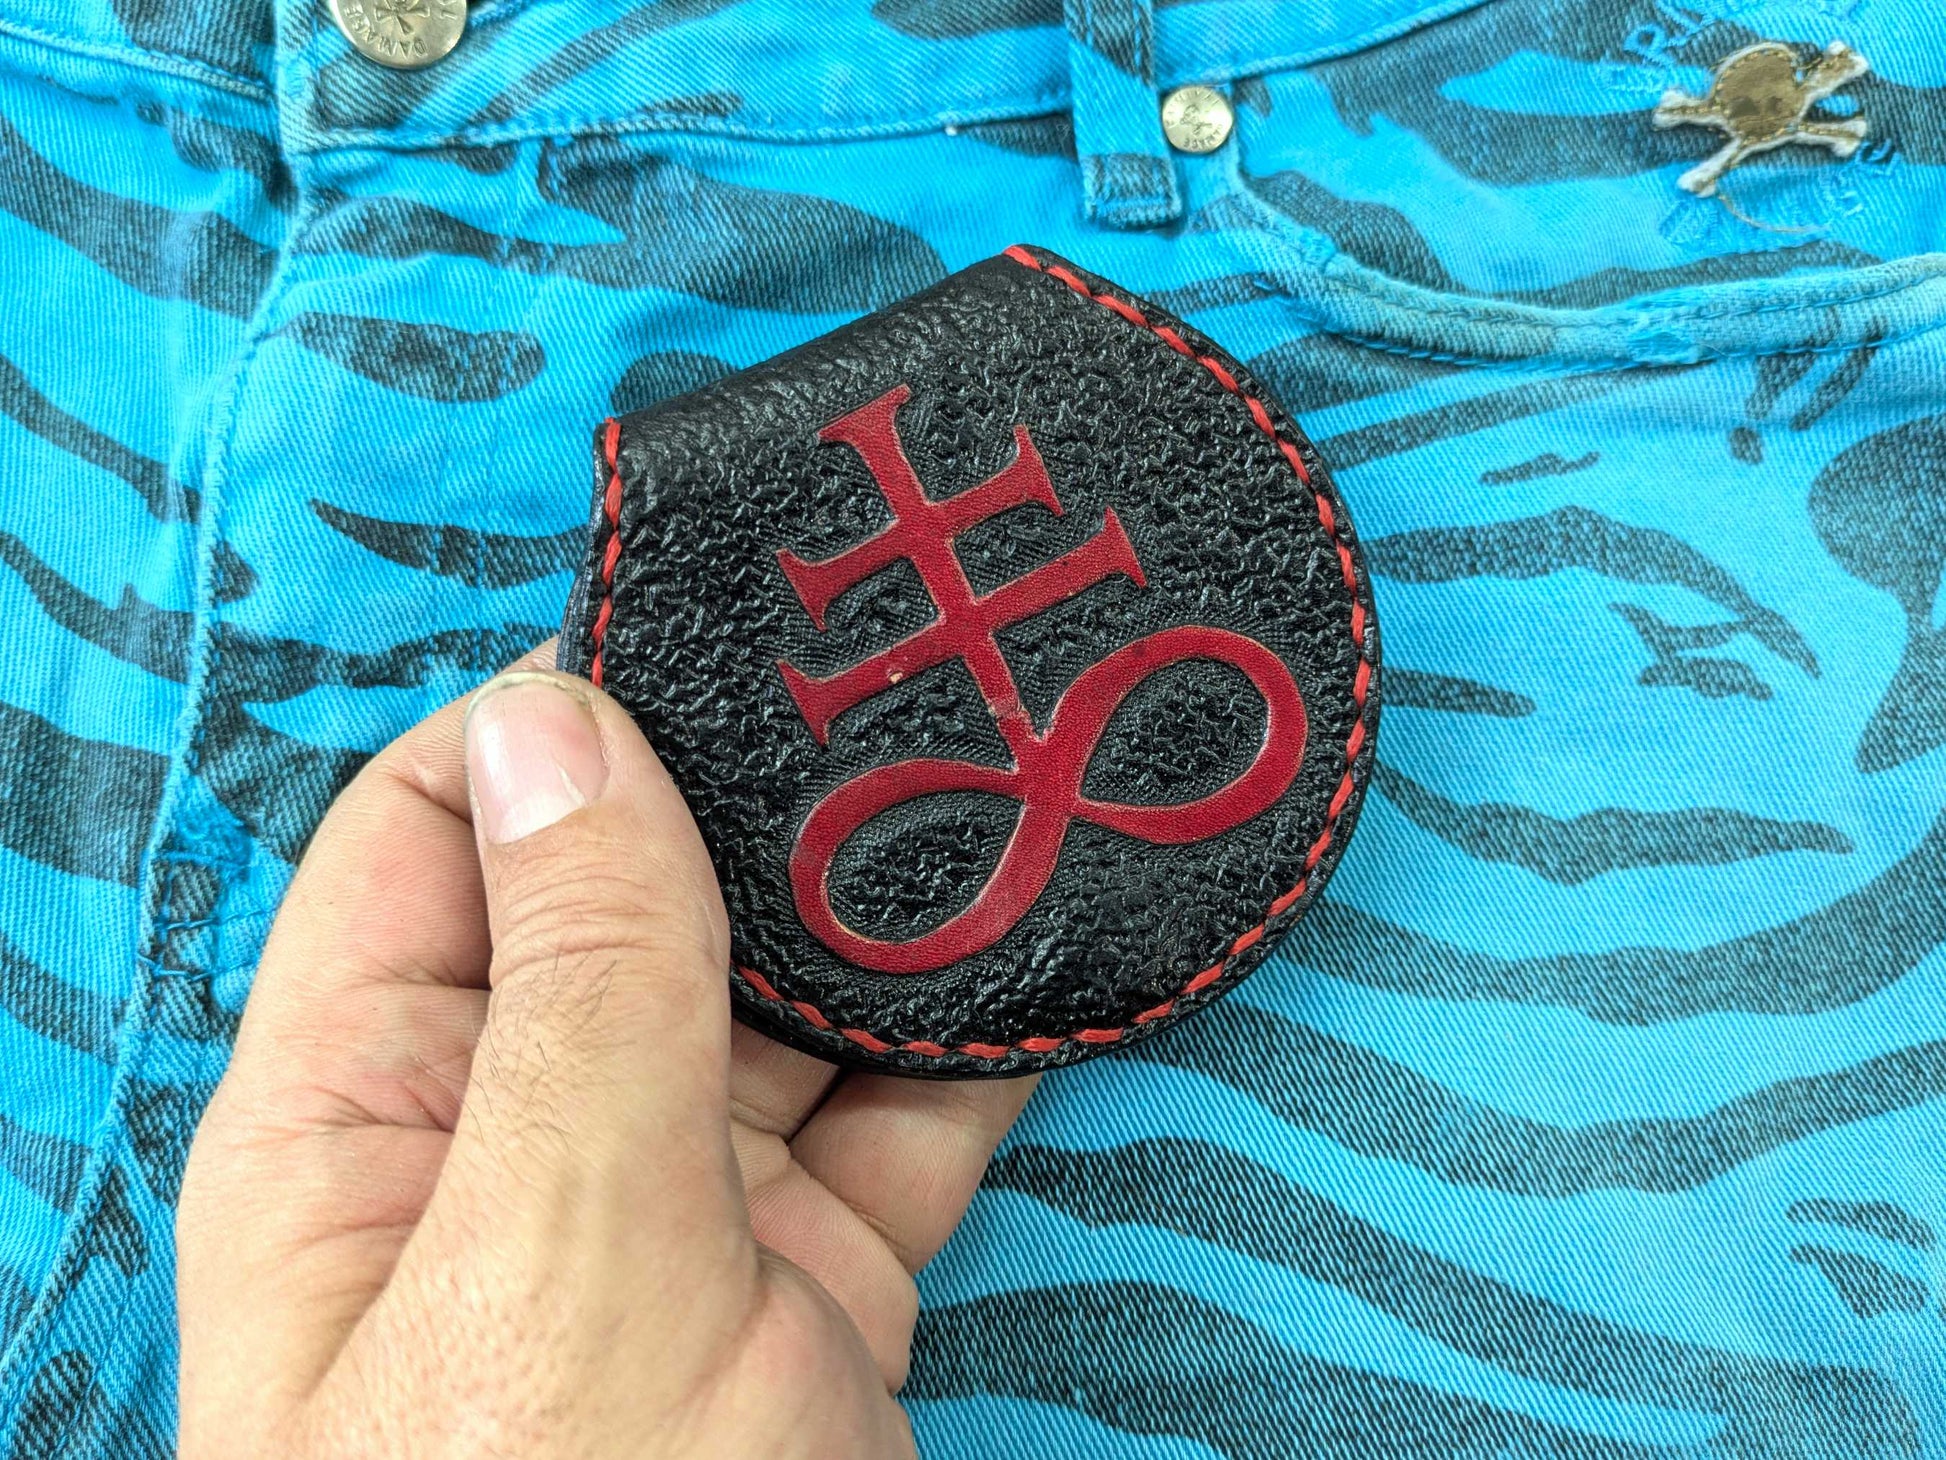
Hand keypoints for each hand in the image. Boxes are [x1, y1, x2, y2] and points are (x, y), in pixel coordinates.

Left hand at [177, 647, 1035, 1457]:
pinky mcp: (814, 1283)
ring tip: (1007, 786)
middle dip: (754, 805)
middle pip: (626, 901)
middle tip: (903, 685)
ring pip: (778, 1007)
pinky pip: (898, 1120)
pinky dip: (969, 1042)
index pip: (431, 836)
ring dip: (884, 916)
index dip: (557, 724)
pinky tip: (1043, 947)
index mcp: (369, 1117)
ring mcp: (673, 1216)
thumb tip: (555, 720)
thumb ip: (582, 985)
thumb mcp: (558, 1254)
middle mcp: (518, 1143)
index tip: (714, 638)